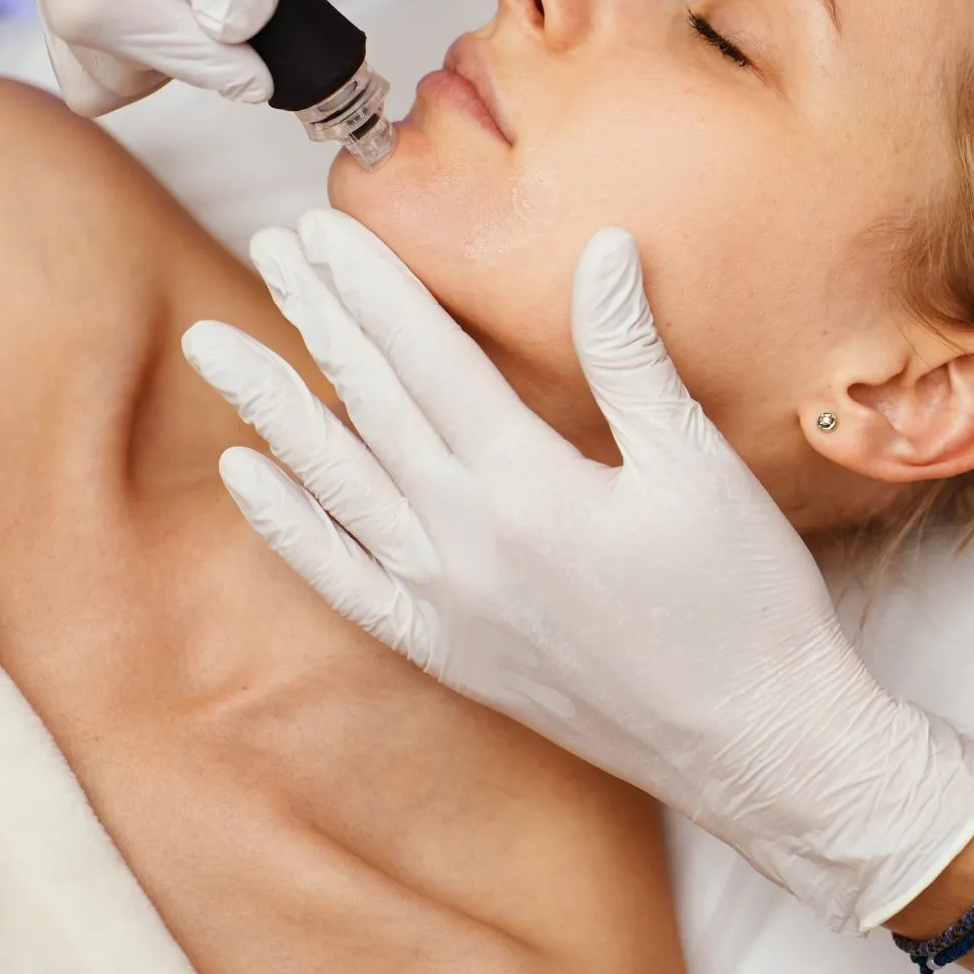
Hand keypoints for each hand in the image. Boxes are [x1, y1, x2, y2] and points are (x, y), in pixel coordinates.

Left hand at [181, 210, 973, 932]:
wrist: (757, 747)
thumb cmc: (746, 604)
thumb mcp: (697, 462)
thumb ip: (631, 354)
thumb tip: (605, 246)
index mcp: (527, 485)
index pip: (425, 358)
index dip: (370, 284)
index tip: (319, 226)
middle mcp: (465, 543)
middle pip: (369, 406)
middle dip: (316, 319)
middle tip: (269, 248)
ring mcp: (446, 606)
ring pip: (335, 485)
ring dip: (273, 407)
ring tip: (215, 344)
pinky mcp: (449, 655)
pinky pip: (343, 583)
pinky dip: (289, 528)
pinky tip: (246, 475)